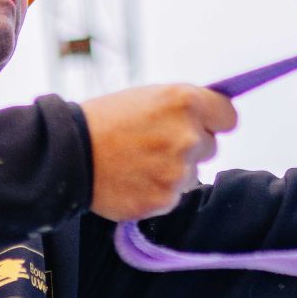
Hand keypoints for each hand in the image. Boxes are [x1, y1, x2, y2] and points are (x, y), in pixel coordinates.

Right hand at [79, 84, 237, 220]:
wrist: (69, 155)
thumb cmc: (105, 121)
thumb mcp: (147, 97)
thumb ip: (183, 108)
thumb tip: (213, 119)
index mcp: (185, 102)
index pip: (228, 117)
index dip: (213, 121)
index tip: (203, 125)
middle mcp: (188, 136)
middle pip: (211, 147)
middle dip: (189, 147)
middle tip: (154, 144)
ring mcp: (178, 171)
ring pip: (191, 174)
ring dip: (172, 171)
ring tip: (138, 162)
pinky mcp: (165, 199)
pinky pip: (173, 196)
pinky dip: (156, 191)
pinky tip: (133, 179)